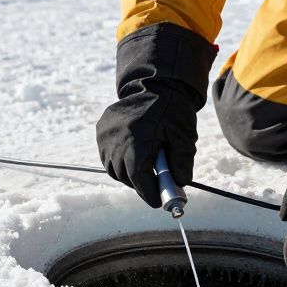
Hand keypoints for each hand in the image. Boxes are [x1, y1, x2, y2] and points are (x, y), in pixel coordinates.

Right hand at [96, 23, 215, 206]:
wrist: (154, 84)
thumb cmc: (172, 111)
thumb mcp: (185, 136)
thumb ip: (183, 163)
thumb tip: (179, 185)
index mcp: (137, 144)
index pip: (140, 181)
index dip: (150, 194)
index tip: (158, 202)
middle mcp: (116, 142)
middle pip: (126, 177)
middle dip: (141, 184)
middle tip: (155, 186)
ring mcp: (105, 136)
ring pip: (114, 169)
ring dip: (128, 173)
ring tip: (144, 168)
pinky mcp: (101, 130)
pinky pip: (107, 156)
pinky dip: (118, 160)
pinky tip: (132, 154)